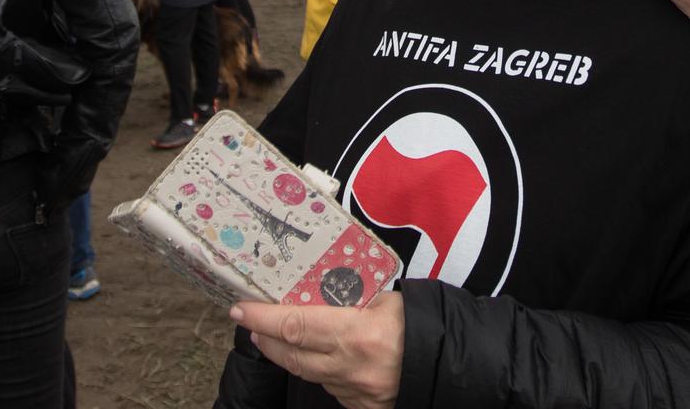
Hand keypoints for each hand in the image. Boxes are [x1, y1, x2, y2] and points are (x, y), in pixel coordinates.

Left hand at [230, 293, 403, 408]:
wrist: (449, 364)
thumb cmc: (420, 325)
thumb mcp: (386, 301)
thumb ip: (350, 300)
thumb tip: (317, 293)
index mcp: (357, 334)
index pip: (295, 325)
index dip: (263, 317)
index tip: (240, 308)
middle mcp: (350, 367)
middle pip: (291, 354)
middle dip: (265, 337)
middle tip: (251, 321)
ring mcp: (353, 392)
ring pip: (306, 372)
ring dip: (287, 354)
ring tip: (275, 337)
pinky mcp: (358, 407)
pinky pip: (328, 386)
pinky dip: (316, 370)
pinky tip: (315, 356)